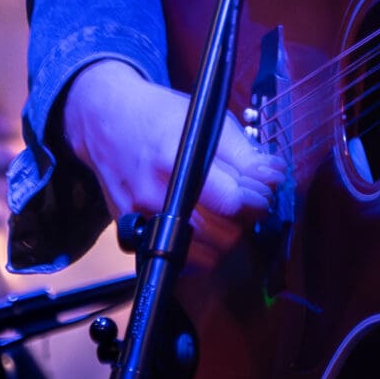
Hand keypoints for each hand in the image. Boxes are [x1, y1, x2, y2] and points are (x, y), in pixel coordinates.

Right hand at [61, 60, 282, 268]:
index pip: (233, 201)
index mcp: (175, 159)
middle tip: (247, 200)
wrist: (105, 122)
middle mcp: (154, 194)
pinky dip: (200, 254)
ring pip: (206, 255)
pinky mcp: (133, 234)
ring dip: (226, 238)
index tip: (262, 188)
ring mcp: (141, 218)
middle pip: (224, 233)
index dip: (258, 198)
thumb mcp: (205, 118)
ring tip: (227, 214)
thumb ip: (243, 152)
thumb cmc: (158, 116)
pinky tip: (205, 230)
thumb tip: (274, 177)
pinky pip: (180, 262)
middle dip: (247, 218)